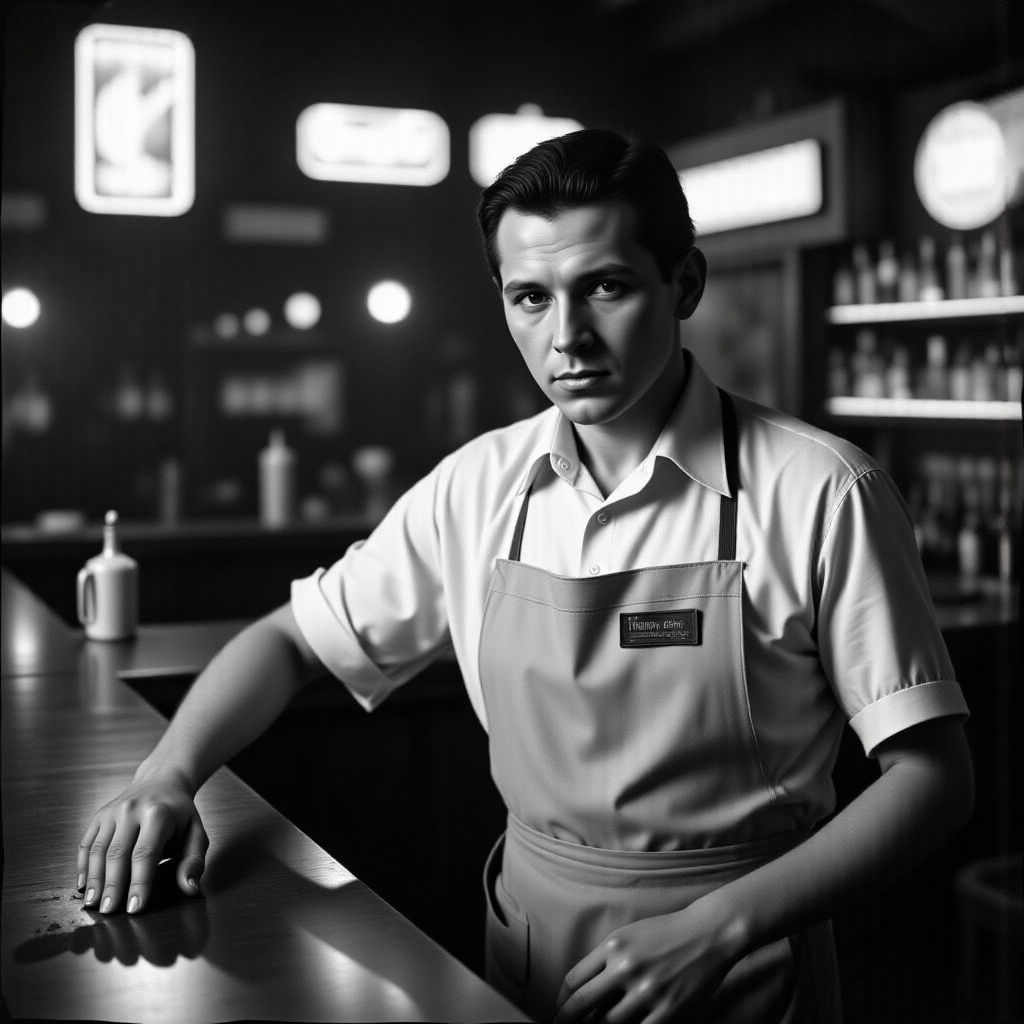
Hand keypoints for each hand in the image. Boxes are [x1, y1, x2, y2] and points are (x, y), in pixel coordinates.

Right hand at [77, 766, 207, 915]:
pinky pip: (86, 844)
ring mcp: (112, 811)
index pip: (145, 854)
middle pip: (118, 854)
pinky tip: (83, 886)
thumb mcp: (195, 833)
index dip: (139, 883)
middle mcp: (132, 810)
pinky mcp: (99, 816)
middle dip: (113, 886)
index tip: (134, 908)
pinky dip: (83, 866)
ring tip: (93, 904)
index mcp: (158, 814)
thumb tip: (190, 889)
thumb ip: (193, 861)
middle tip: (109, 912)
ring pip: (98, 850)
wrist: (162, 781)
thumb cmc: (180, 814)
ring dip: (94, 880)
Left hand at [554, 899, 743, 1023]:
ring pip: (607, 1023)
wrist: (708, 934)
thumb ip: (605, 958)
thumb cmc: (666, 933)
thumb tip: (583, 989)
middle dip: (566, 1021)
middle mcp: (626, 967)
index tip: (560, 1010)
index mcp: (613, 945)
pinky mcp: (668, 1010)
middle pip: (582, 1004)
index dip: (562, 1001)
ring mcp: (647, 990)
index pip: (574, 980)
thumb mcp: (629, 934)